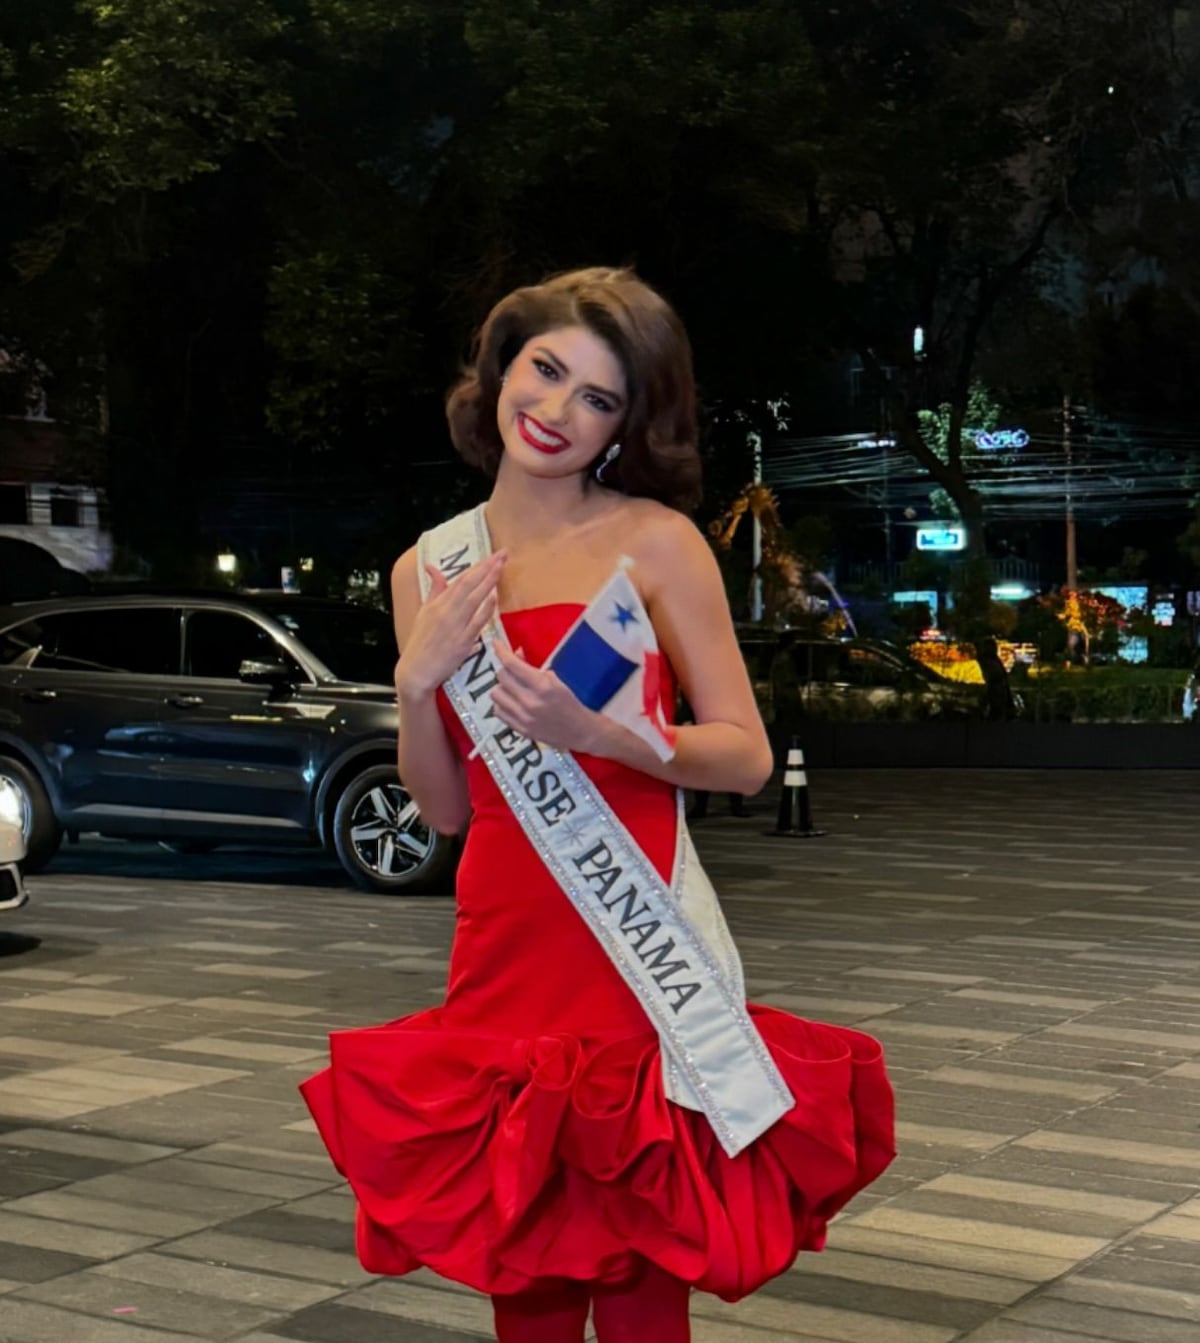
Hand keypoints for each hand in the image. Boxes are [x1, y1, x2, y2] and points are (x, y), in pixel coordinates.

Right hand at [395, 551, 505, 697]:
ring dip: (488, 581)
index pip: (461, 579)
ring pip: (473, 598)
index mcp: (437, 603)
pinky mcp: (461, 642)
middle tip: (503, 554)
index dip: (478, 566)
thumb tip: (432, 566)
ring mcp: (454, 626)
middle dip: (487, 567)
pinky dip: (485, 609)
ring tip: (501, 567)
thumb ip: (434, 589)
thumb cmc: (421, 642)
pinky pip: (476, 623)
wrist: (416, 670)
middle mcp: (445, 611)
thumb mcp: (424, 612)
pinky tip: (494, 597)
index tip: (493, 555)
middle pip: (469, 584)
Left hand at [491, 641, 601, 752]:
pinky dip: (502, 703)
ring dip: (502, 687)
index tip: (496, 644)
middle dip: (506, 669)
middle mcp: (530, 702)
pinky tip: (512, 702)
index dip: (501, 651)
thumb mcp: (555, 680)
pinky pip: (498, 711)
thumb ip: (533, 668)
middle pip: (502, 677)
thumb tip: (515, 654)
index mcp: (543, 687)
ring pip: (496, 693)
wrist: (579, 730)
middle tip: (514, 670)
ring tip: (513, 688)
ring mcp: (523, 717)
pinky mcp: (519, 729)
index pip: (512, 665)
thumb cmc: (570, 703)